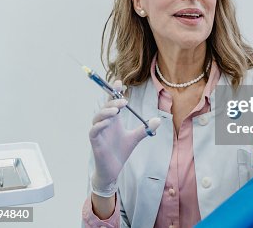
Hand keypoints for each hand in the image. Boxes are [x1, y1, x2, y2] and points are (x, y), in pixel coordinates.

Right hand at [89, 80, 160, 196]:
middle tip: (124, 101)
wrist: (113, 170)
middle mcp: (105, 123)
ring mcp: (98, 132)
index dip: (114, 92)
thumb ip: (145, 129)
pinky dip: (99, 125)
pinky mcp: (94, 141)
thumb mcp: (135, 138)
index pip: (112, 103)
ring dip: (106, 112)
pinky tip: (107, 122)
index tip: (119, 83)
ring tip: (116, 111)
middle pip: (105, 107)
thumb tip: (158, 120)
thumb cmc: (120, 152)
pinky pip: (94, 130)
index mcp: (113, 120)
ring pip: (98, 117)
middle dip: (113, 102)